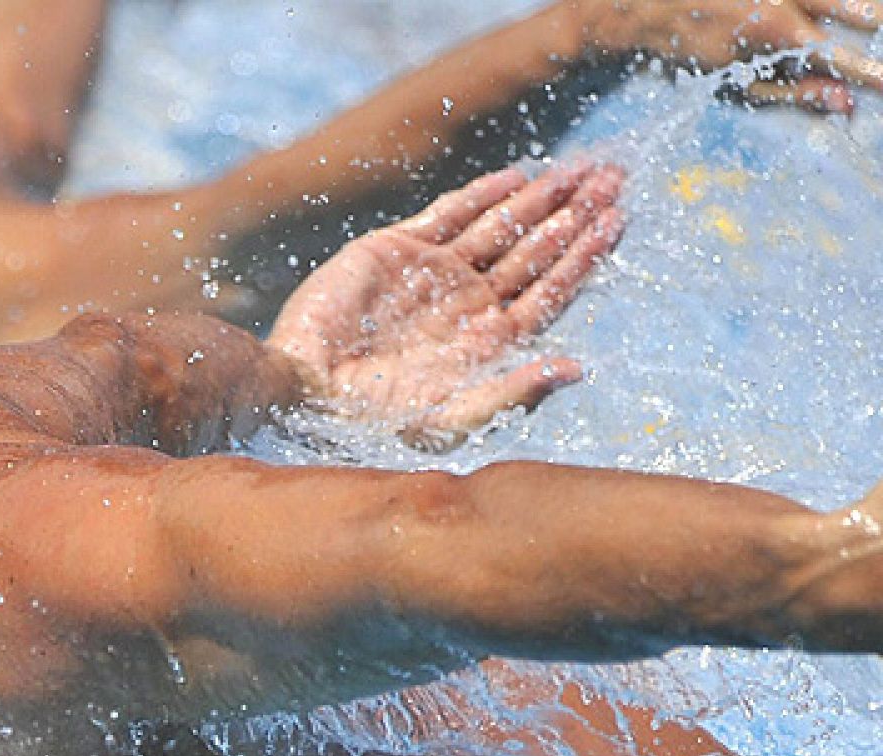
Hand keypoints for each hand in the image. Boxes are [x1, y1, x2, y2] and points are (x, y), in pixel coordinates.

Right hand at [267, 164, 625, 448]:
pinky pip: (447, 214)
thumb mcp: (451, 418)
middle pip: (535, 251)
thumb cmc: (372, 420)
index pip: (549, 290)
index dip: (585, 256)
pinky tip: (517, 177)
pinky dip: (481, 195)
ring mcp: (431, 275)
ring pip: (500, 227)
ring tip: (582, 168)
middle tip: (614, 177)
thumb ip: (513, 391)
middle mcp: (465, 304)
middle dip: (574, 214)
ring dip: (540, 198)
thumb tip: (578, 367)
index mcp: (487, 342)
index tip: (618, 219)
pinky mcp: (393, 251)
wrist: (304, 390)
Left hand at [566, 0, 882, 113]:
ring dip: (860, 8)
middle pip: (853, 4)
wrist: (649, 0)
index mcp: (778, 34)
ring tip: (871, 23)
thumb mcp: (739, 82)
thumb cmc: (693, 47)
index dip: (875, 73)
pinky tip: (849, 13)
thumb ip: (795, 91)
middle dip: (875, 22)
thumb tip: (845, 104)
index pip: (842, 56)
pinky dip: (833, 2)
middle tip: (881, 35)